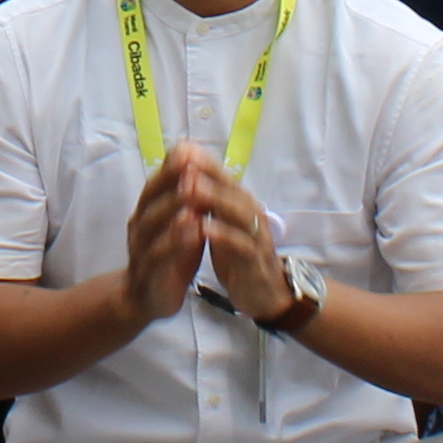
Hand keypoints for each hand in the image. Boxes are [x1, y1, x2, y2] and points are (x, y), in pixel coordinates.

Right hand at [117, 143, 215, 322]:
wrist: (145, 298)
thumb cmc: (168, 254)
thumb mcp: (178, 223)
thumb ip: (186, 197)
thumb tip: (198, 162)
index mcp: (146, 210)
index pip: (156, 183)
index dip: (171, 167)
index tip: (189, 149)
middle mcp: (139, 225)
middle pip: (151, 199)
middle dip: (171, 182)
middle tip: (192, 168)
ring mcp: (140, 249)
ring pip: (153, 225)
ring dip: (172, 209)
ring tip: (192, 197)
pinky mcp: (148, 273)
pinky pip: (160, 255)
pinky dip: (175, 242)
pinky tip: (193, 233)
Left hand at [191, 164, 296, 320]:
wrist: (264, 293)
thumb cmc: (238, 255)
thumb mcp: (222, 224)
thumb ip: (208, 200)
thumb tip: (186, 169)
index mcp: (240, 203)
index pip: (222, 176)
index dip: (202, 162)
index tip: (178, 148)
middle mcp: (251, 214)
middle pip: (231, 189)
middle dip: (206, 176)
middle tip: (182, 166)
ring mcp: (256, 237)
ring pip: (239, 212)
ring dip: (214, 200)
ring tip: (190, 191)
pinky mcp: (256, 261)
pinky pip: (241, 245)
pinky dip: (223, 235)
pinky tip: (204, 228)